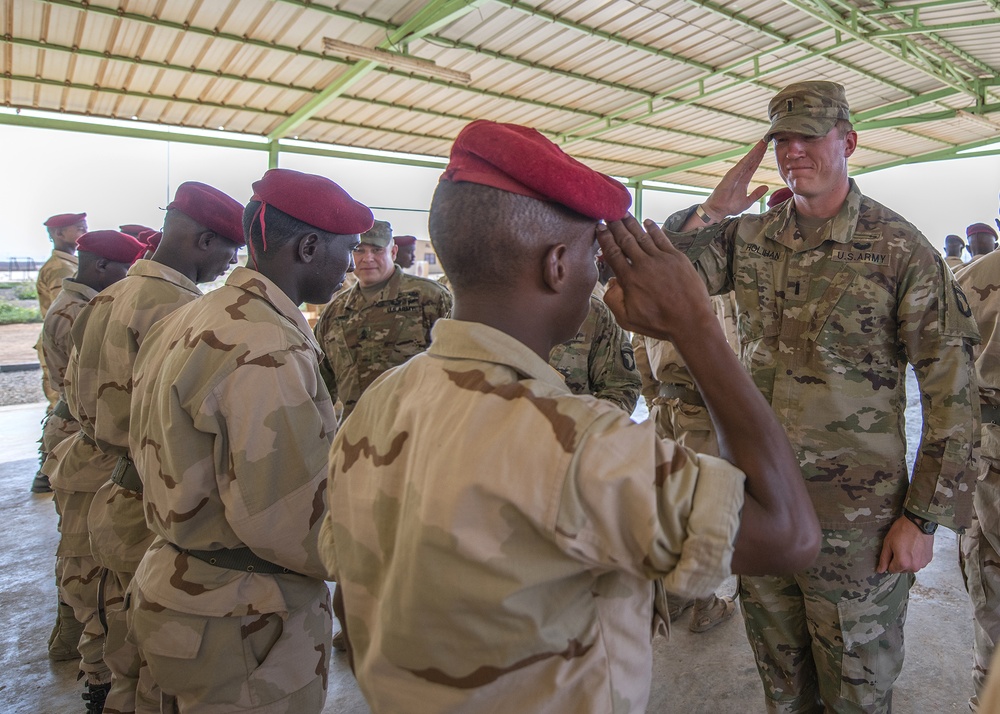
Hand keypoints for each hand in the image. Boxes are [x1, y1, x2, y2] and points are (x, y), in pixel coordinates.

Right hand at [598, 215, 716, 341]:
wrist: (691, 321)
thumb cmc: (659, 323)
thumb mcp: (627, 319)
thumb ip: (613, 300)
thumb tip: (610, 283)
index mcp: (629, 279)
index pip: (613, 253)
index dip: (604, 238)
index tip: (599, 228)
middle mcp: (643, 265)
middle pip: (626, 240)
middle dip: (615, 226)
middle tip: (608, 215)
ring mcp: (661, 259)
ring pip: (642, 236)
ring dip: (632, 223)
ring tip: (623, 213)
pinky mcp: (677, 258)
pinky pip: (662, 239)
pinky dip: (653, 229)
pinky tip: (647, 221)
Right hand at [700, 141, 769, 219]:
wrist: (718, 210)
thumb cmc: (729, 206)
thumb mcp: (747, 201)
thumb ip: (757, 194)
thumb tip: (766, 187)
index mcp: (744, 179)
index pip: (754, 165)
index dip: (760, 156)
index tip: (767, 148)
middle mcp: (740, 174)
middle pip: (752, 159)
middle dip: (759, 150)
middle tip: (767, 139)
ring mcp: (735, 173)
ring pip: (748, 159)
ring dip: (755, 150)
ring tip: (763, 141)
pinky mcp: (732, 174)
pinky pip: (743, 164)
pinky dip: (749, 156)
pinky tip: (756, 150)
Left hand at [876, 516, 934, 573]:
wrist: (919, 522)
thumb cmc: (902, 530)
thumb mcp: (888, 543)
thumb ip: (884, 559)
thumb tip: (880, 570)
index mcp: (902, 563)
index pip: (891, 570)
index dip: (889, 561)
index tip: (892, 551)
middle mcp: (914, 566)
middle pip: (901, 569)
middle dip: (898, 561)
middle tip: (899, 547)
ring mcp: (923, 563)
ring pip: (910, 566)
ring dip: (908, 560)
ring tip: (908, 547)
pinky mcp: (928, 559)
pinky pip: (918, 562)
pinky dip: (916, 557)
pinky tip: (915, 547)